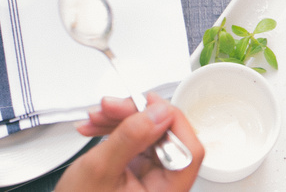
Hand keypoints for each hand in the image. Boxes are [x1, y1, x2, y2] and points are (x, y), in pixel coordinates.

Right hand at [54, 94, 202, 191]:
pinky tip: (98, 127)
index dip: (171, 121)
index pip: (188, 152)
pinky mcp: (138, 172)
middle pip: (165, 138)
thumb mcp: (101, 169)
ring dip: (121, 119)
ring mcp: (151, 180)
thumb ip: (130, 137)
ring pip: (149, 135)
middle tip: (111, 105)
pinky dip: (117, 130)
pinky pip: (136, 142)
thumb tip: (159, 111)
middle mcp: (163, 188)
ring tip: (97, 116)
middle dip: (135, 115)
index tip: (147, 104)